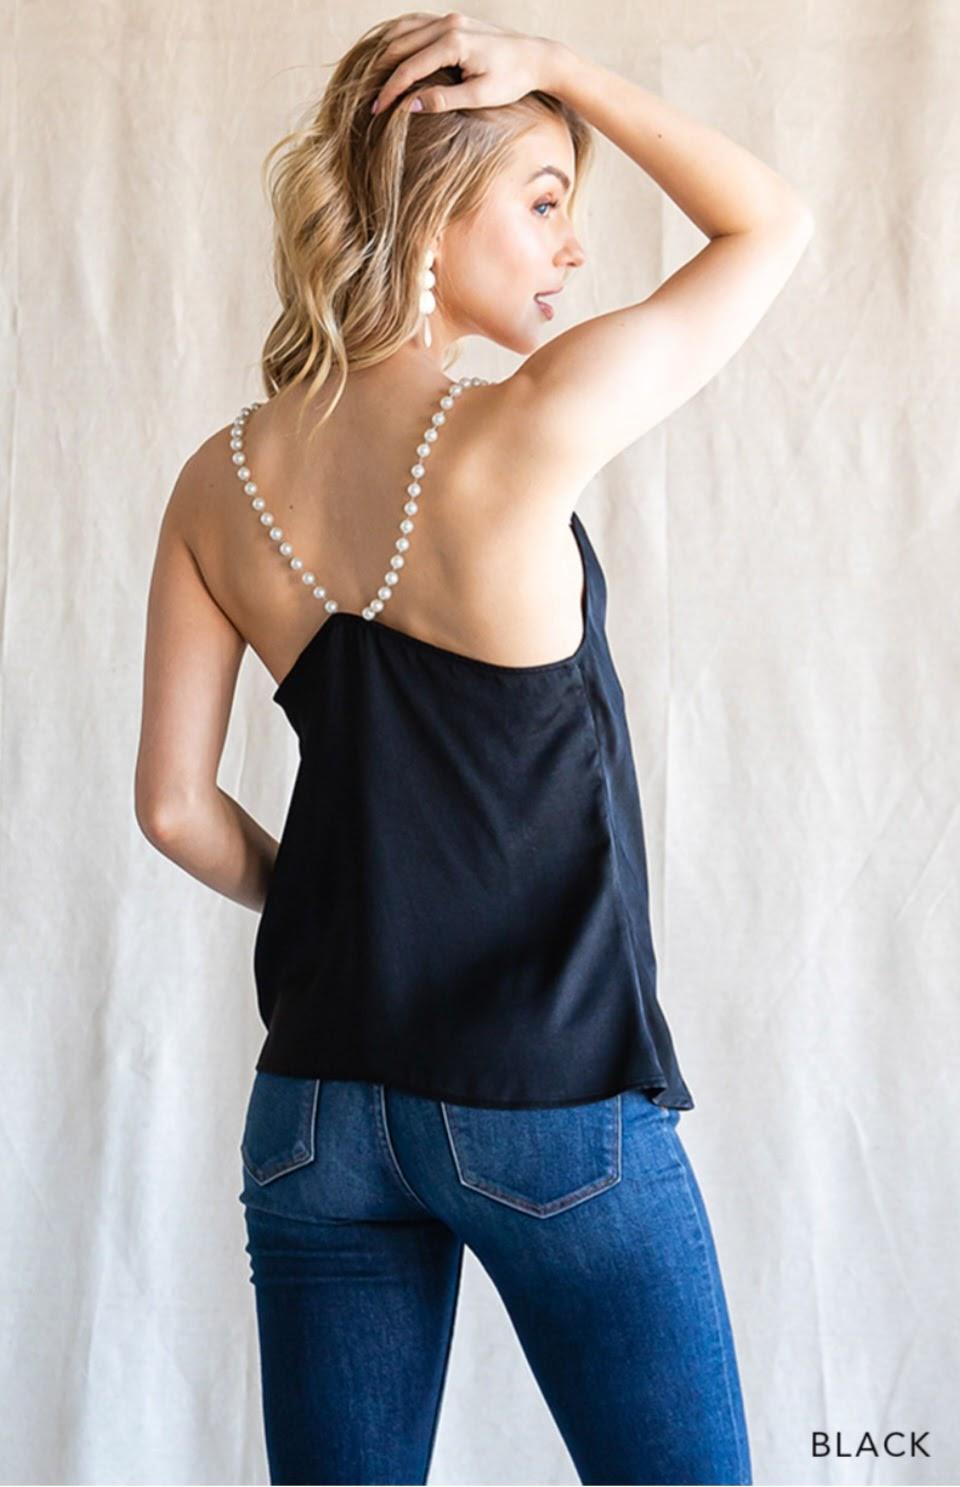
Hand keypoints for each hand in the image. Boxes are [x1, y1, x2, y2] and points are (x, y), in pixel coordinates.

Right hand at [370, 12, 557, 116]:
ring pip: (404, 29)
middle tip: (371, 99)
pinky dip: (399, 37)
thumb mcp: (479, 97)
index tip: (377, 110)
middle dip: (382, 73)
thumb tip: (410, 107)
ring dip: (386, 52)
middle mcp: (447, 24)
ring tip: (374, 77)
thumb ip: (444, 100)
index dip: (391, 90)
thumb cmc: (512, 81)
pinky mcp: (452, 20)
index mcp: (453, 43)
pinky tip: (390, 53)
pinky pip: (416, 23)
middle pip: (400, 45)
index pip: (410, 67)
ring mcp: (449, 19)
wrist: (535, 58)